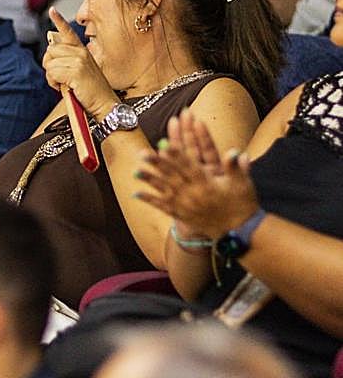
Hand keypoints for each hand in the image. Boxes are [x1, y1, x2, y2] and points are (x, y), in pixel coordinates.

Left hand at [42, 7, 115, 119]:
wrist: (105, 104)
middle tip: (61, 78)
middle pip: (50, 51)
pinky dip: (54, 83)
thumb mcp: (81, 71)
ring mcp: (79, 60)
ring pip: (49, 63)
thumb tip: (51, 56)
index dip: (59, 20)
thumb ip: (68, 61)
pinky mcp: (76, 71)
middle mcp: (81, 52)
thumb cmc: (92, 91)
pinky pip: (52, 73)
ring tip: (65, 84)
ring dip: (52, 77)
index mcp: (82, 51)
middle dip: (50, 66)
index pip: (68, 32)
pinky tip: (66, 88)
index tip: (52, 10)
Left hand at [134, 110, 259, 238]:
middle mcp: (193, 194)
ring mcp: (186, 206)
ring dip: (149, 180)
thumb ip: (235, 167)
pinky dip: (150, 200)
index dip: (176, 154)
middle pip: (172, 176)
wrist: (239, 234)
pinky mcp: (182, 215)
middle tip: (142, 153)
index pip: (189, 165)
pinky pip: (163, 207)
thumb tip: (235, 151)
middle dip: (157, 164)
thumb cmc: (242, 205)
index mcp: (207, 184)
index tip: (164, 144)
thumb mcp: (242, 184)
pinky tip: (136, 194)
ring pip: (164, 190)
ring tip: (135, 171)